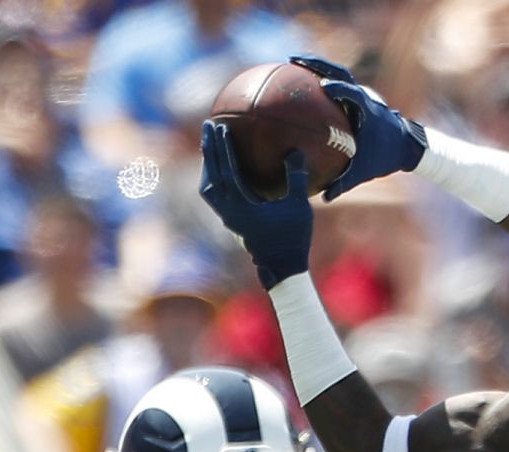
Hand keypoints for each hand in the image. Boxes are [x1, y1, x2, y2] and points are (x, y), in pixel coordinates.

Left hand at [197, 120, 311, 286]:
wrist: (282, 268)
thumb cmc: (294, 237)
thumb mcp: (300, 207)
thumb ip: (296, 178)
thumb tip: (296, 150)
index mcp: (243, 206)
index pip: (227, 171)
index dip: (223, 148)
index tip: (221, 127)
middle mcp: (229, 212)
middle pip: (212, 175)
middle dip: (210, 148)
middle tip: (208, 125)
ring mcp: (227, 217)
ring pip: (208, 186)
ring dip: (208, 165)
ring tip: (210, 146)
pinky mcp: (229, 221)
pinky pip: (214, 196)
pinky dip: (213, 179)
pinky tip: (220, 171)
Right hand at [289, 55, 426, 200]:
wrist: (407, 146)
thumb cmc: (385, 158)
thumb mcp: (365, 171)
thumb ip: (345, 182)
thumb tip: (324, 197)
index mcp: (368, 111)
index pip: (354, 94)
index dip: (341, 88)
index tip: (325, 86)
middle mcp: (364, 97)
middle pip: (340, 73)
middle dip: (317, 64)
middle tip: (293, 60)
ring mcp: (360, 92)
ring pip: (338, 73)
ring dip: (317, 67)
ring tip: (293, 63)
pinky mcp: (356, 94)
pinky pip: (336, 83)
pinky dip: (320, 78)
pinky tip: (300, 82)